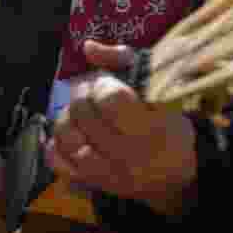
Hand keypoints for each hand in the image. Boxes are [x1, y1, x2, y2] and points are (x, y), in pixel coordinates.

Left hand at [44, 40, 197, 217]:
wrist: (176, 174)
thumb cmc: (167, 123)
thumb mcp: (157, 88)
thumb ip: (123, 61)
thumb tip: (87, 47)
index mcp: (152, 128)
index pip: (111, 101)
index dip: (102, 85)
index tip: (106, 82)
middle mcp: (129, 155)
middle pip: (85, 116)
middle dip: (81, 95)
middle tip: (88, 91)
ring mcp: (110, 174)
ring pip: (68, 140)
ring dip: (66, 118)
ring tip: (77, 111)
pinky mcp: (95, 185)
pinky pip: (60, 164)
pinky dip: (56, 145)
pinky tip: (68, 134)